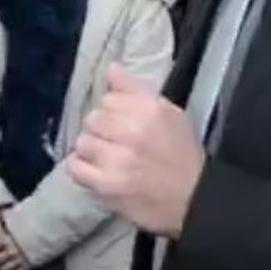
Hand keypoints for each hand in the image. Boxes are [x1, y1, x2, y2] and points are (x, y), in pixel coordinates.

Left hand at [68, 64, 204, 239]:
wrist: (195, 200)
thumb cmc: (182, 155)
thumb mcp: (169, 114)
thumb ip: (136, 90)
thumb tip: (111, 69)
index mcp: (149, 109)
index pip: (108, 98)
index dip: (114, 111)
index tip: (124, 123)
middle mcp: (132, 131)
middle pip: (93, 119)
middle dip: (102, 130)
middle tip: (118, 143)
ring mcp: (118, 160)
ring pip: (83, 141)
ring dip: (92, 150)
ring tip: (109, 159)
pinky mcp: (107, 186)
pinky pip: (75, 167)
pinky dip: (82, 168)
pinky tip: (96, 171)